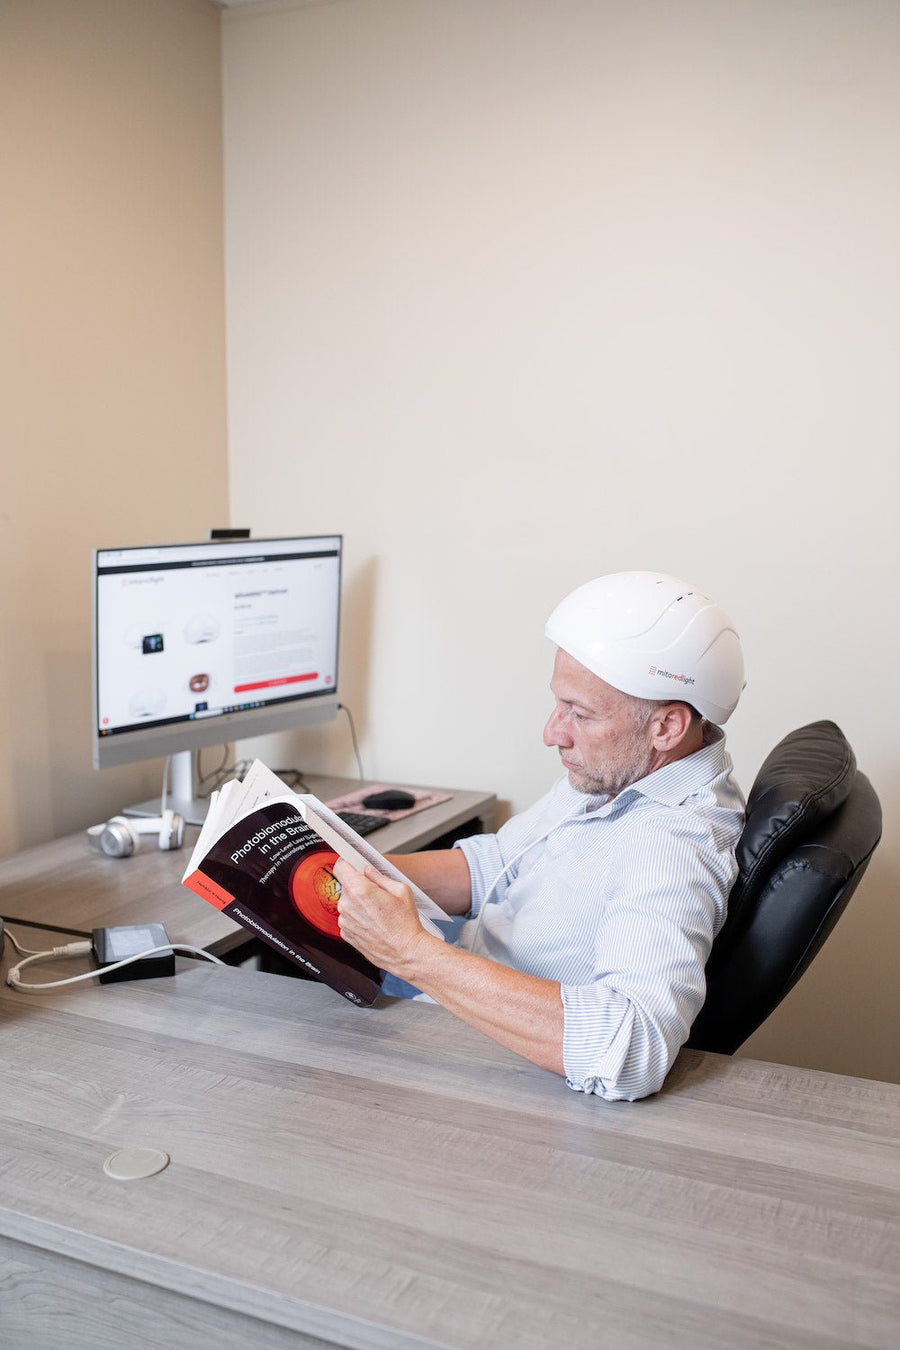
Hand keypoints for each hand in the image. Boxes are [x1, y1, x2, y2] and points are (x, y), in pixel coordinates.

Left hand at [334, 861, 432, 977]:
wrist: (406, 952)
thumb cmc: (406, 923)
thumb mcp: (401, 890)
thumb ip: (380, 877)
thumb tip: (368, 870)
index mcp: (360, 890)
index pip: (340, 867)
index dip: (346, 864)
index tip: (351, 865)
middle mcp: (347, 905)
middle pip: (346, 886)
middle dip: (359, 887)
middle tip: (377, 895)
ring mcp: (345, 921)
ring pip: (347, 903)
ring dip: (358, 904)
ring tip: (378, 913)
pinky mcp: (346, 934)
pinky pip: (348, 919)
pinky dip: (357, 919)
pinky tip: (374, 924)